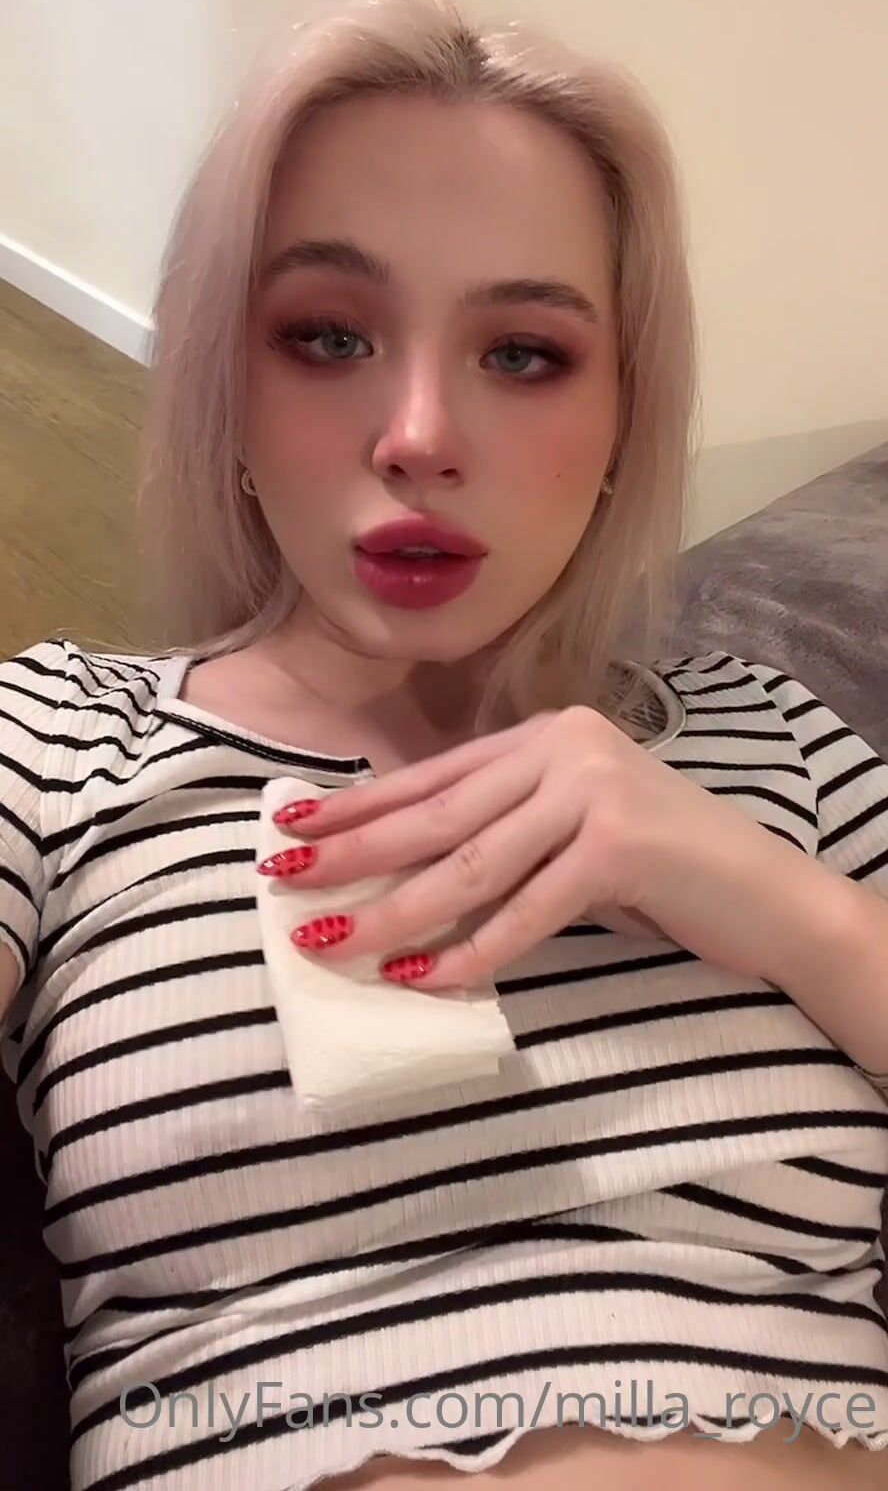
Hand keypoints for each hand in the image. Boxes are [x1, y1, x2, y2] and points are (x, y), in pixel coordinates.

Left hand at [258, 705, 812, 990]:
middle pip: (435, 813)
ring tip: (333, 944)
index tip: (290, 830)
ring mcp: (592, 789)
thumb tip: (398, 876)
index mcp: (542, 736)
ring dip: (393, 912)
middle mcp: (562, 746)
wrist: (765, 893)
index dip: (356, 806)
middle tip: (283, 884)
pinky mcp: (619, 844)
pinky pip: (526, 909)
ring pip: (469, 863)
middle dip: (352, 854)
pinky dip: (473, 951)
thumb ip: (502, 833)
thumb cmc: (660, 870)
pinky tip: (426, 980)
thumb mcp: (569, 833)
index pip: (429, 775)